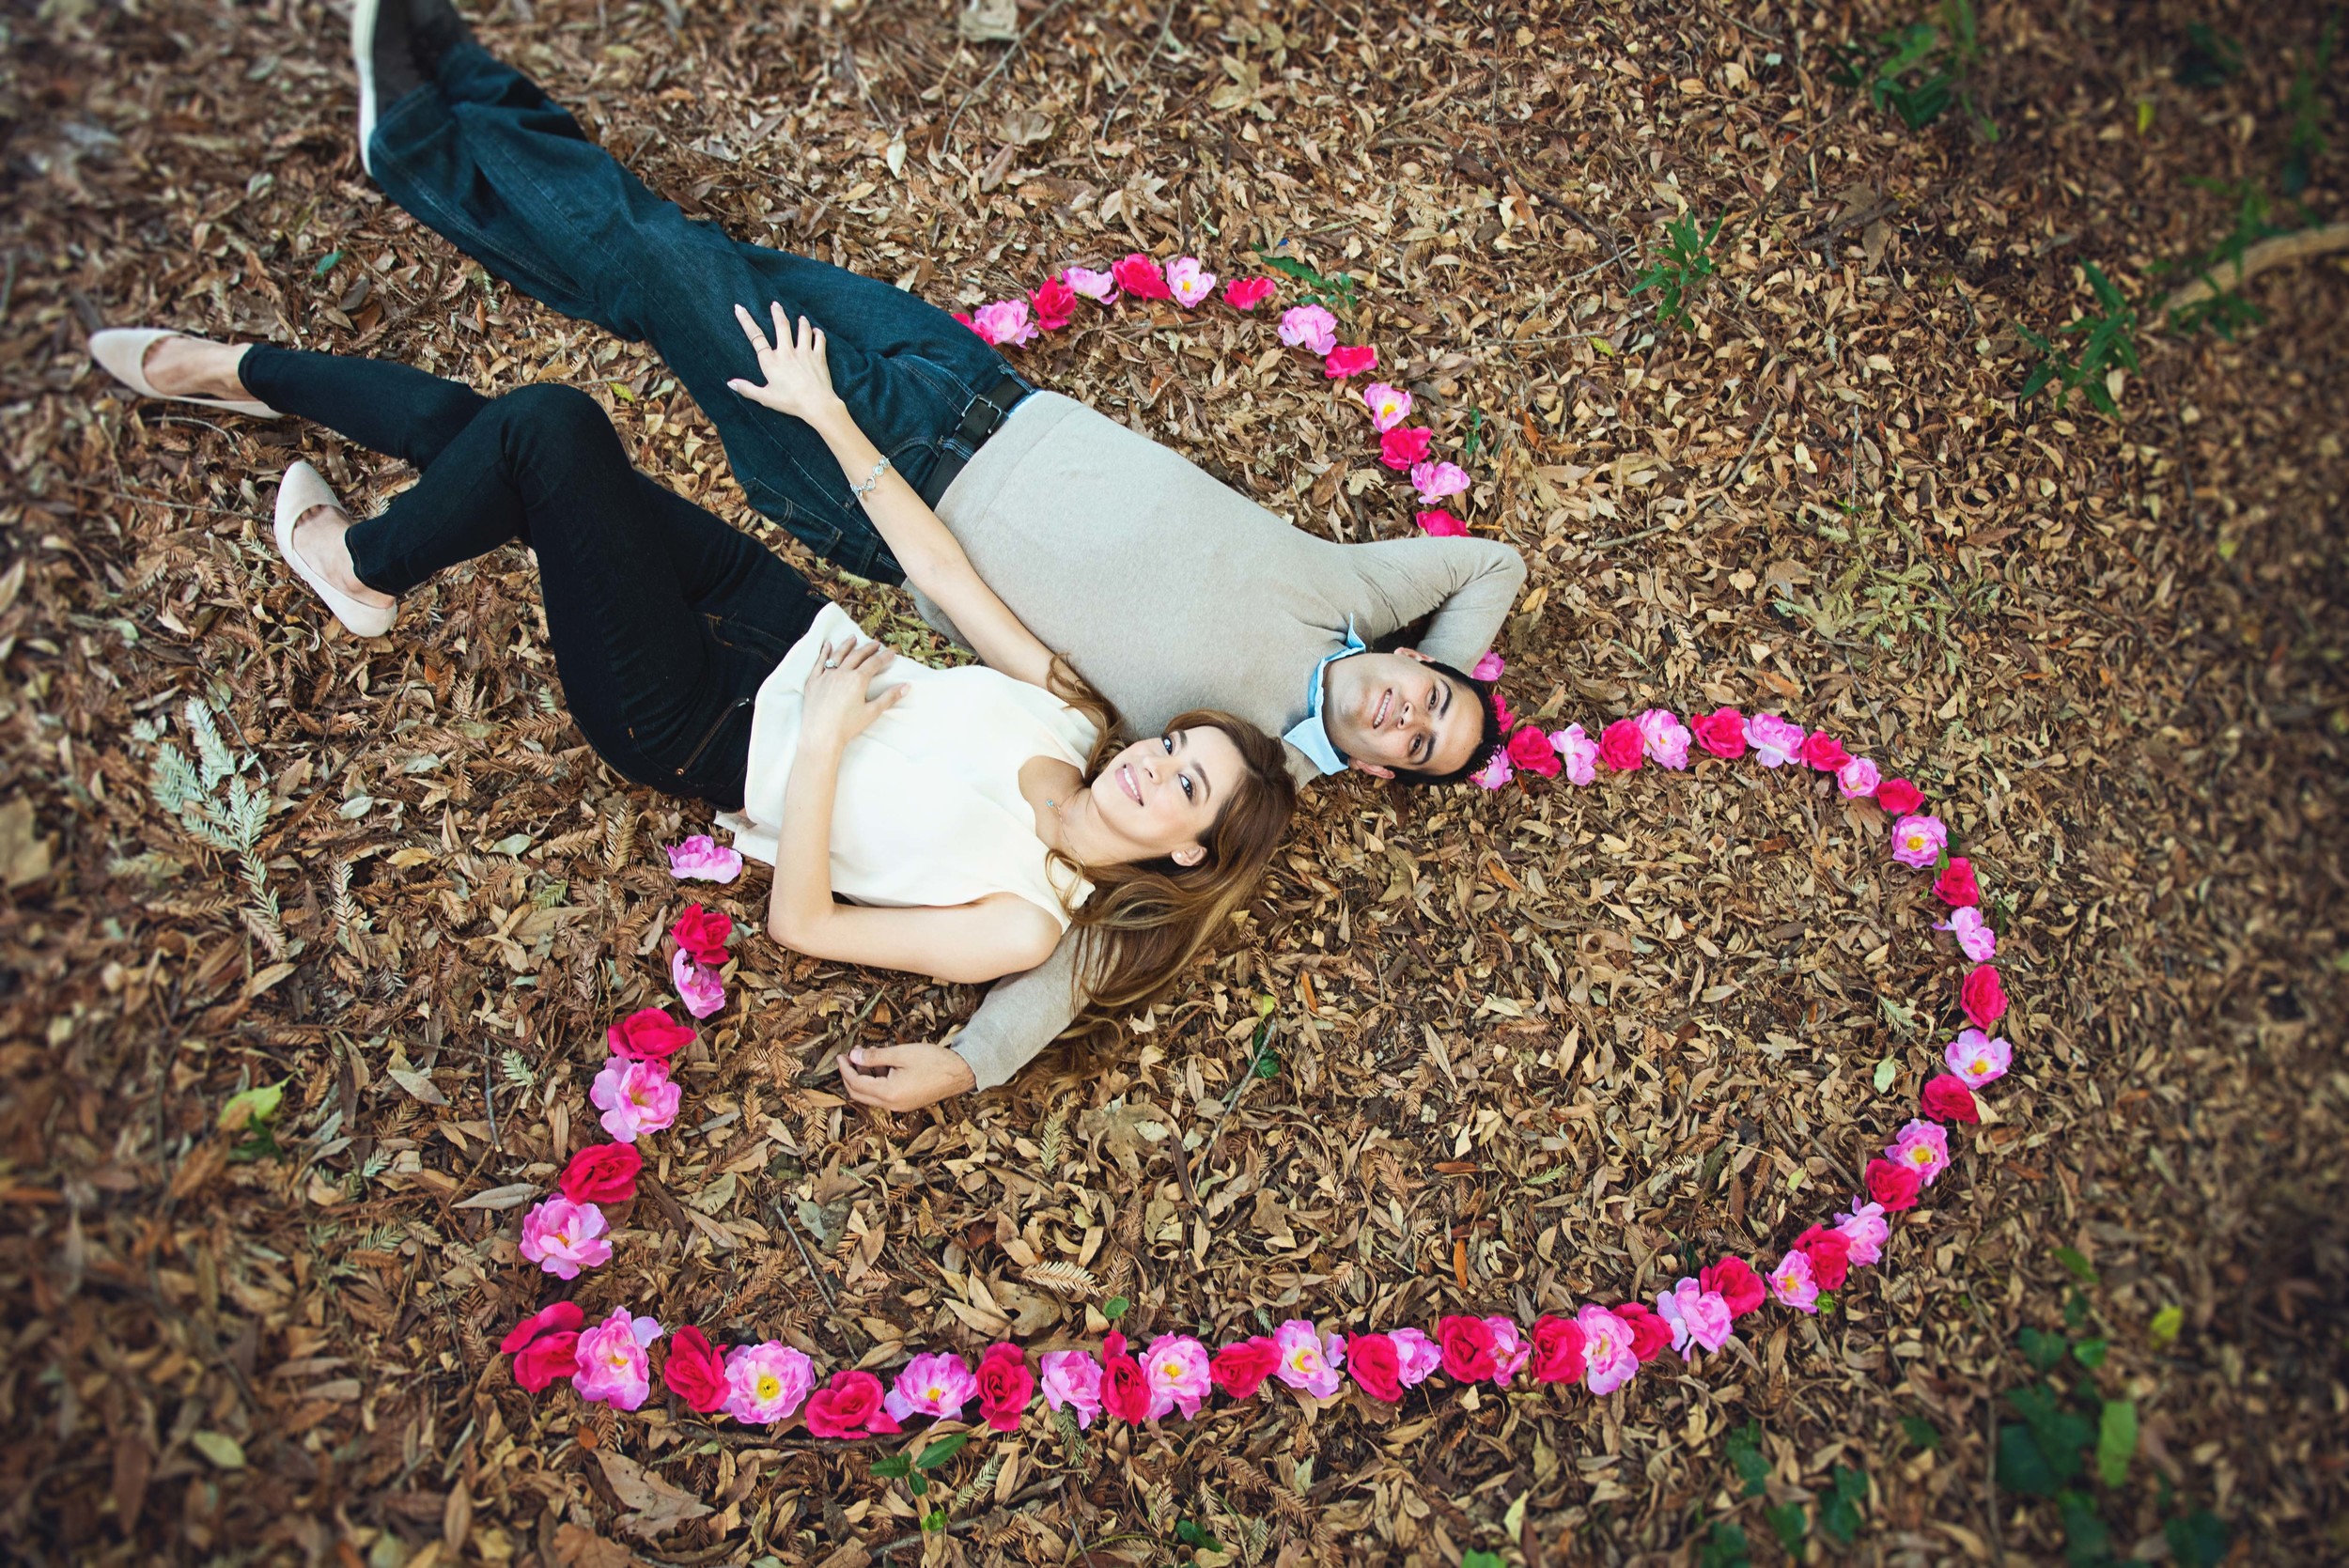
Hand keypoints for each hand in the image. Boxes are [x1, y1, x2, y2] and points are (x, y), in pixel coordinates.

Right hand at [726, 303, 842, 423]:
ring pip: (802, 329)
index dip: (746, 321)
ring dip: (801, 321)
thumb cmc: (790, 402)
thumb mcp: (765, 397)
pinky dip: (818, 333)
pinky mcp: (819, 357)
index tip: (740, 308)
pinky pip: (819, 339)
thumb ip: (747, 389)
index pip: (755, 337)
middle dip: (777, 313)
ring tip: (800, 317)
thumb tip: (730, 383)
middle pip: (781, 326)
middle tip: (775, 304)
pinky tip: (816, 331)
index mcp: (771, 361)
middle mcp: (787, 352)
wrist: (817, 404)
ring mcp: (804, 352)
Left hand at [800, 637, 903, 747]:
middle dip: (868, 648)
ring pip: (838, 655)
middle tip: (875, 643)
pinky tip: (827, 645)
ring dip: (847, 645)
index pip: (874, 663)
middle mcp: (842, 673)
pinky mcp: (813, 682)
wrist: (821, 736)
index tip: (891, 652)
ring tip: (853, 638)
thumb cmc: (847, 726)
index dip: (884, 657)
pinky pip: (819, 663)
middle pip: (857, 656)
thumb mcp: (872, 712)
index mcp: (857, 680)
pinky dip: (824, 652)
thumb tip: (906, 686)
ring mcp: (826, 676)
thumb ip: (889, 697)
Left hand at [838, 1043, 976, 1111]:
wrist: (960, 1073)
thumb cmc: (933, 1061)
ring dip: (864, 1077)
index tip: (841, 1055)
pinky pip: (883, 1095)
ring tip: (865, 1055)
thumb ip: (874, 1057)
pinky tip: (880, 1065)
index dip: (846, 1069)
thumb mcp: (901, 1054)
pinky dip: (876, 1082)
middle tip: (847, 1057)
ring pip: (871, 1095)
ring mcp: (900, 1106)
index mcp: (889, 1094)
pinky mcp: (907, 1103)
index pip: (856, 1084)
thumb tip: (853, 1056)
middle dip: (850, 1075)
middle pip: (859, 1094)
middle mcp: (892, 1105)